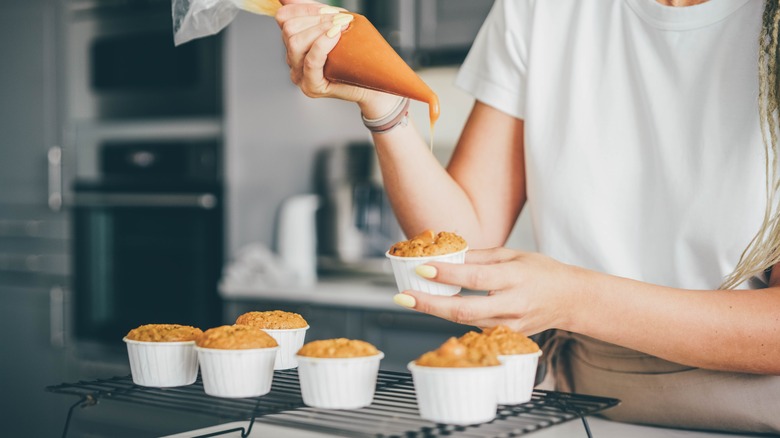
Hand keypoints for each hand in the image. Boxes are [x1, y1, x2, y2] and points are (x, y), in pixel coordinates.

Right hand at [276, 0, 398, 116]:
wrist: (374, 83)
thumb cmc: (357, 55)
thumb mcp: (334, 25)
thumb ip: (312, 12)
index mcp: (294, 43)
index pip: (284, 18)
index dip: (304, 8)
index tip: (330, 12)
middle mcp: (293, 60)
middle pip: (289, 29)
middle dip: (316, 19)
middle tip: (340, 20)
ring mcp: (300, 75)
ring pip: (295, 43)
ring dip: (320, 29)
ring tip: (341, 27)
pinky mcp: (312, 87)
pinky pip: (311, 61)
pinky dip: (322, 44)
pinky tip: (335, 36)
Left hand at [394, 248, 584, 334]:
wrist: (571, 300)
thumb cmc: (542, 272)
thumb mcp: (513, 254)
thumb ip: (480, 256)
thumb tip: (448, 254)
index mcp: (514, 278)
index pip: (475, 277)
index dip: (447, 274)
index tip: (422, 267)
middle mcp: (512, 305)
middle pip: (464, 310)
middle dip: (429, 304)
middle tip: (403, 296)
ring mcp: (510, 325)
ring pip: (465, 321)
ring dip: (436, 310)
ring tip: (411, 298)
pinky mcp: (508, 335)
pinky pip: (475, 326)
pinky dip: (454, 316)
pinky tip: (438, 306)